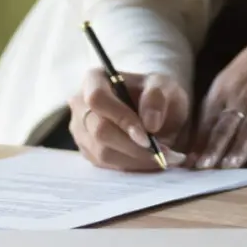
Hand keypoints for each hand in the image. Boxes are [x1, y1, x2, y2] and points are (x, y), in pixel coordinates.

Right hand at [67, 70, 188, 171]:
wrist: (154, 112)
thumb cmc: (156, 94)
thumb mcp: (164, 86)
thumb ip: (157, 98)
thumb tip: (150, 124)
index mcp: (95, 80)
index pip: (98, 99)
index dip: (121, 119)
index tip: (148, 136)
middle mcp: (80, 105)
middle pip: (100, 131)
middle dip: (134, 147)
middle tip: (165, 154)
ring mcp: (80, 131)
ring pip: (103, 153)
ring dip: (137, 160)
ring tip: (166, 158)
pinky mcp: (88, 152)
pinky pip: (107, 166)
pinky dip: (133, 166)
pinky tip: (153, 162)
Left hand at [191, 19, 246, 170]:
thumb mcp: (235, 75)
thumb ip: (220, 101)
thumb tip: (200, 134)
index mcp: (225, 87)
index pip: (207, 119)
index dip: (198, 142)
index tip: (189, 164)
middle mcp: (245, 93)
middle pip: (226, 124)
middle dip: (213, 148)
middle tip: (203, 170)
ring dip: (240, 148)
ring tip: (230, 168)